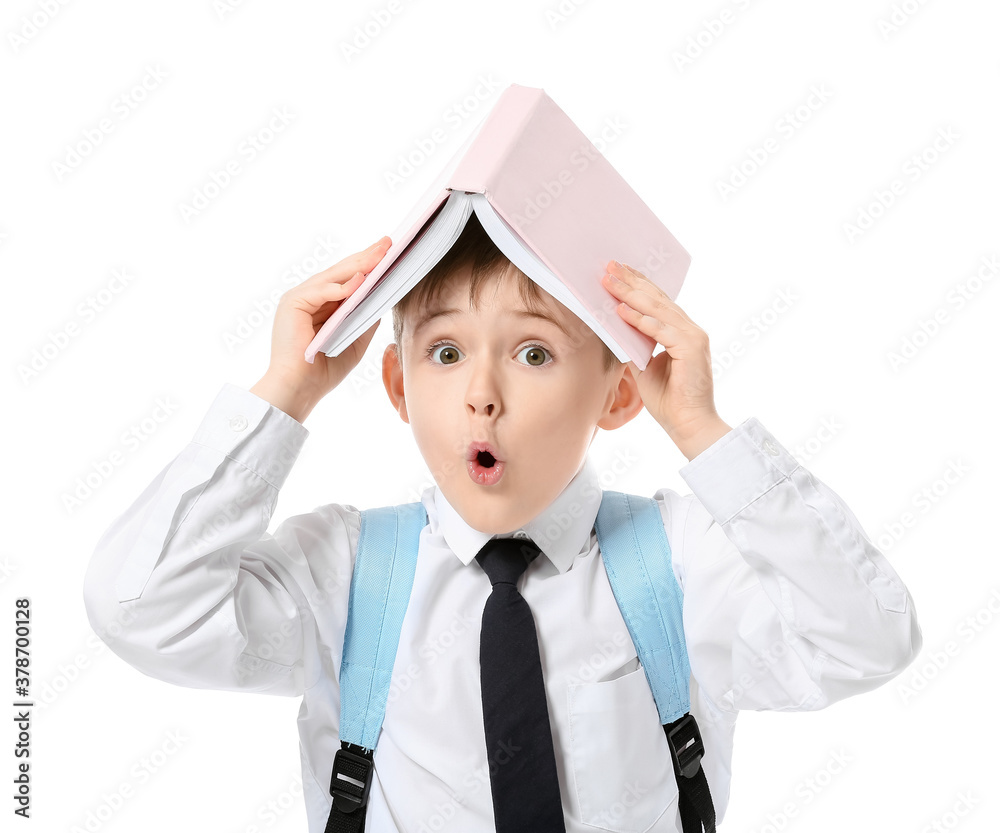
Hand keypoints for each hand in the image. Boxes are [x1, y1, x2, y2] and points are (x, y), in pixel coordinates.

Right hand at [251, 236, 391, 421]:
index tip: (389, 253)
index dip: (368, 265)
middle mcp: (309, 298)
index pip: (347, 279)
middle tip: (388, 244)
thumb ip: (365, 320)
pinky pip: (321, 291)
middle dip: (366, 258)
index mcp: (322, 305)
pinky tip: (361, 281)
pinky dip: (341, 287)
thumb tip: (382, 300)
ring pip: (332, 277)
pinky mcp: (292, 305)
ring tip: (380, 255)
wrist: (300, 389)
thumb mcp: (355, 341)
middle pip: (341, 272)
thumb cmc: (325, 371)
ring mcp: (299, 299)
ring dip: (358, 265)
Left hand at [601, 260, 730, 458]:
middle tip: (610, 266)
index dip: (637, 286)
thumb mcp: (644, 367)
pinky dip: (641, 320)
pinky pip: (661, 330)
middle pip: (657, 300)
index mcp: (681, 333)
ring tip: (610, 281)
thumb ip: (635, 346)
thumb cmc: (668, 400)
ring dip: (631, 294)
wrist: (688, 424)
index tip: (616, 273)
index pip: (657, 303)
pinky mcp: (691, 348)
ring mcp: (693, 337)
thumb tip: (615, 330)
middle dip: (631, 282)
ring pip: (658, 310)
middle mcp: (690, 330)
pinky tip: (622, 310)